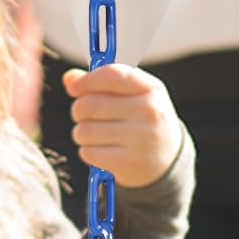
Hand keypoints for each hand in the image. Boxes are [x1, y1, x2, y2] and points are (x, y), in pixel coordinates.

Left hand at [62, 64, 184, 189]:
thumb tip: (69, 79)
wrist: (168, 159)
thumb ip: (103, 83)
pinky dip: (89, 151)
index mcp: (150, 89)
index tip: (74, 88)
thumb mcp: (133, 95)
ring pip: (85, 130)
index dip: (87, 80)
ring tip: (96, 135)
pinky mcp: (128, 162)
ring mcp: (140, 138)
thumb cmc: (142, 120)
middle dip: (79, 110)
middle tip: (83, 115)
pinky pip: (88, 152)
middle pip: (90, 104)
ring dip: (82, 133)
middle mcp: (148, 111)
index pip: (112, 75)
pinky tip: (102, 150)